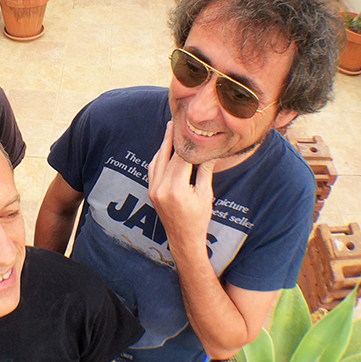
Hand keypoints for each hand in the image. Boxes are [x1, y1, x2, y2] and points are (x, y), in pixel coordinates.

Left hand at [147, 121, 215, 248]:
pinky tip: (164, 150)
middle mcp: (161, 188)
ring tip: (169, 132)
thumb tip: (209, 151)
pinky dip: (158, 158)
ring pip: (156, 161)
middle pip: (166, 156)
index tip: (190, 128)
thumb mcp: (205, 194)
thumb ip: (204, 171)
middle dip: (171, 138)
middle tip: (174, 121)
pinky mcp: (151, 193)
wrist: (183, 239)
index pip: (181, 158)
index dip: (186, 142)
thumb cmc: (198, 220)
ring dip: (163, 146)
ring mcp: (153, 191)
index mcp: (176, 189)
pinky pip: (152, 170)